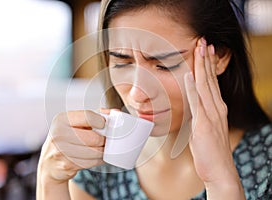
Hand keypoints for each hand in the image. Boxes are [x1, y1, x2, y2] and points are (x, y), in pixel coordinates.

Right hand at [37, 110, 105, 183]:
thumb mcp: (76, 123)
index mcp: (61, 119)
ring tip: (101, 149)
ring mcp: (60, 151)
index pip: (88, 116)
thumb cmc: (66, 139)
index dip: (101, 121)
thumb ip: (95, 115)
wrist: (49, 163)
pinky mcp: (66, 165)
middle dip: (103, 140)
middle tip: (105, 140)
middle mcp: (58, 134)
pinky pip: (91, 162)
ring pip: (95, 151)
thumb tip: (115, 112)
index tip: (104, 125)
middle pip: (94, 137)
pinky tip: (97, 157)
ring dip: (102, 151)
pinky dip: (98, 160)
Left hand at [184, 38, 244, 197]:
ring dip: (201, 66)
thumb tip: (191, 106)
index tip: (204, 49)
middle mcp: (216, 108)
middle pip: (209, 79)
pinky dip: (193, 88)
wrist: (219, 170)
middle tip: (203, 40)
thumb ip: (199, 115)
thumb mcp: (205, 128)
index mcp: (216, 108)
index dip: (207, 64)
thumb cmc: (210, 150)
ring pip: (205, 85)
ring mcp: (211, 115)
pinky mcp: (203, 125)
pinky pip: (198, 103)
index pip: (211, 81)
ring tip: (199, 48)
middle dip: (205, 58)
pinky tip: (189, 75)